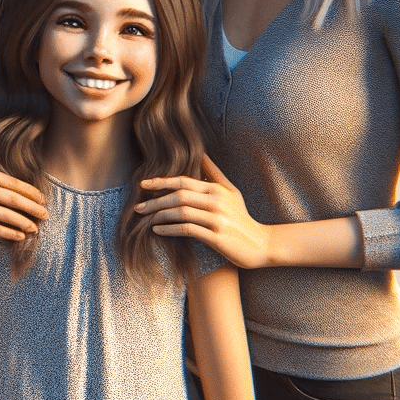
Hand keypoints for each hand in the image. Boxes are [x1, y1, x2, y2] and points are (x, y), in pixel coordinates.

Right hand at [0, 128, 47, 241]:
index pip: (10, 182)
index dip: (29, 192)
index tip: (41, 199)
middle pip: (13, 198)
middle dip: (34, 208)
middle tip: (46, 214)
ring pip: (6, 215)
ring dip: (25, 223)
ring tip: (36, 228)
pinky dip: (10, 233)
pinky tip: (20, 236)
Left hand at [134, 157, 273, 268]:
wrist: (262, 244)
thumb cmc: (242, 218)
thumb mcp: (231, 192)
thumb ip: (215, 174)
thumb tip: (202, 155)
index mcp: (217, 189)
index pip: (183, 180)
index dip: (161, 181)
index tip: (143, 184)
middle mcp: (217, 201)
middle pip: (178, 195)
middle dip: (155, 200)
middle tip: (138, 207)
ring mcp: (217, 218)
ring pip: (181, 212)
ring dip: (159, 215)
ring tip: (145, 219)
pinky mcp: (216, 236)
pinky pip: (187, 229)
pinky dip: (169, 229)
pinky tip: (157, 230)